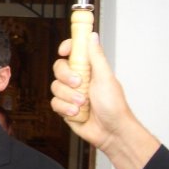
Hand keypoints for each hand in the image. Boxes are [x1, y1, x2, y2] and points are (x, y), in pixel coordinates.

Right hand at [50, 32, 132, 149]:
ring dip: (69, 96)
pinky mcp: (64, 108)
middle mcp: (78, 79)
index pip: (73, 51)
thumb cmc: (114, 106)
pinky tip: (77, 113)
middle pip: (59, 68)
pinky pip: (54, 103)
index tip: (64, 51)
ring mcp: (70, 93)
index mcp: (89, 69)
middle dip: (66, 76)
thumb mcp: (106, 77)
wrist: (111, 132)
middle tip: (79, 83)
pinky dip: (65, 108)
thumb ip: (96, 57)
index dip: (66, 47)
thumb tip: (92, 36)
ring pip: (55, 87)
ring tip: (83, 104)